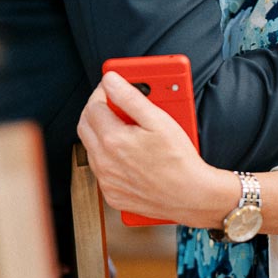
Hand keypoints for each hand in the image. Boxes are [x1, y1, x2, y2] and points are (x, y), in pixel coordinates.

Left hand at [76, 71, 235, 227]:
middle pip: (85, 126)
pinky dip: (108, 158)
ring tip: (125, 128)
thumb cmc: (179, 161)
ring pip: (91, 149)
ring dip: (101, 134)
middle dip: (96, 111)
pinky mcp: (113, 194)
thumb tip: (111, 81)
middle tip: (114, 105)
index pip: (92, 107)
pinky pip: (101, 170)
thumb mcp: (158, 120)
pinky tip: (128, 152)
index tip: (113, 89)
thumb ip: (130, 97)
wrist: (192, 196)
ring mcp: (107, 181)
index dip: (102, 93)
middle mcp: (104, 163)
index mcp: (112, 141)